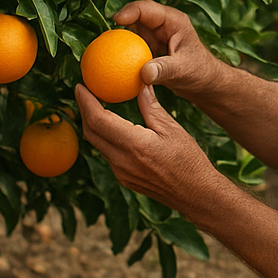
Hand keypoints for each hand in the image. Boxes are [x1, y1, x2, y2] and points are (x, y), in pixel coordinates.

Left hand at [74, 81, 219, 220]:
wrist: (196, 195)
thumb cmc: (189, 161)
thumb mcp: (172, 129)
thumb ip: (151, 107)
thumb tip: (140, 83)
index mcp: (134, 145)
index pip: (98, 120)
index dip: (85, 101)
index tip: (80, 86)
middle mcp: (122, 161)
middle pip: (91, 132)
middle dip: (83, 111)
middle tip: (85, 93)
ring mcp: (121, 173)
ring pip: (97, 144)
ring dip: (94, 125)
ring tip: (97, 107)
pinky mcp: (124, 179)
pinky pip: (108, 155)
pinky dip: (105, 139)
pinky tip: (113, 129)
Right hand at [111, 0, 222, 100]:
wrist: (204, 83)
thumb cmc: (199, 72)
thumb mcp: (182, 70)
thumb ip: (163, 70)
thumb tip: (144, 73)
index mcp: (172, 21)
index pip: (146, 8)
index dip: (129, 11)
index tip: (115, 21)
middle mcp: (161, 25)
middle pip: (134, 17)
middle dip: (118, 24)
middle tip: (103, 37)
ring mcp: (154, 36)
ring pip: (131, 32)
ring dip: (118, 39)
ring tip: (102, 50)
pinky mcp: (149, 48)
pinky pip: (131, 47)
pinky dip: (122, 53)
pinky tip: (110, 64)